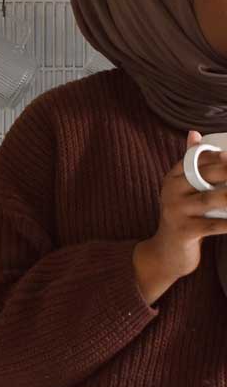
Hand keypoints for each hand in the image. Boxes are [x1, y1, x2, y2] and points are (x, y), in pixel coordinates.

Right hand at [133, 130, 226, 304]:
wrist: (166, 253)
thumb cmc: (182, 217)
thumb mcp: (182, 189)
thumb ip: (190, 163)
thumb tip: (194, 133)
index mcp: (172, 177)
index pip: (199, 159)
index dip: (223, 157)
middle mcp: (170, 191)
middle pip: (206, 175)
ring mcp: (175, 211)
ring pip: (211, 198)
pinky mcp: (183, 231)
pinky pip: (212, 224)